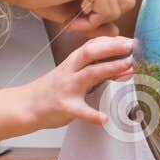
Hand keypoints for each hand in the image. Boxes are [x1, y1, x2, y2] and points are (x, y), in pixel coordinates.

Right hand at [19, 36, 136, 129]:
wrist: (27, 105)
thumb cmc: (54, 89)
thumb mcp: (73, 73)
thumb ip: (94, 68)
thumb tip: (122, 64)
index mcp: (73, 62)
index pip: (93, 44)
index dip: (112, 41)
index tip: (130, 41)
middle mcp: (70, 71)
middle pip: (90, 53)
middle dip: (112, 48)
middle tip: (132, 47)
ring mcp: (67, 88)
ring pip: (89, 74)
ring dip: (110, 69)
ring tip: (129, 70)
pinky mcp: (64, 106)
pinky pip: (80, 111)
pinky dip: (93, 115)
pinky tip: (104, 119)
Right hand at [23, 0, 159, 30]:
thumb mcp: (76, 15)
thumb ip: (98, 21)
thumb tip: (117, 33)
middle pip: (126, 2)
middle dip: (106, 17)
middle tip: (81, 18)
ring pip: (116, 8)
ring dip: (96, 19)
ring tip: (74, 14)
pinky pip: (104, 10)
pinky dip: (89, 19)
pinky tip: (74, 12)